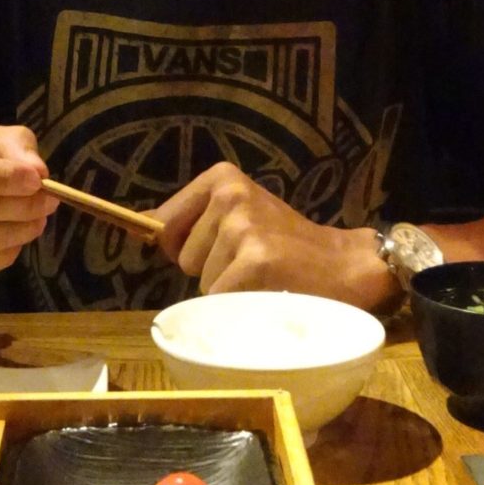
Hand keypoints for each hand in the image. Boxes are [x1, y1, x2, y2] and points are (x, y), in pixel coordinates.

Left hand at [154, 163, 398, 309]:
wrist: (344, 266)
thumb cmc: (286, 245)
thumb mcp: (239, 214)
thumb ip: (192, 219)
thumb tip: (140, 225)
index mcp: (221, 178)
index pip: (163, 223)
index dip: (180, 247)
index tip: (212, 252)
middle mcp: (229, 195)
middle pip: (181, 256)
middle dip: (208, 268)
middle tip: (250, 264)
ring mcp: (242, 227)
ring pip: (200, 281)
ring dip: (225, 287)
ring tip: (262, 276)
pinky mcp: (254, 261)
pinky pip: (219, 299)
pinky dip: (238, 306)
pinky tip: (268, 291)